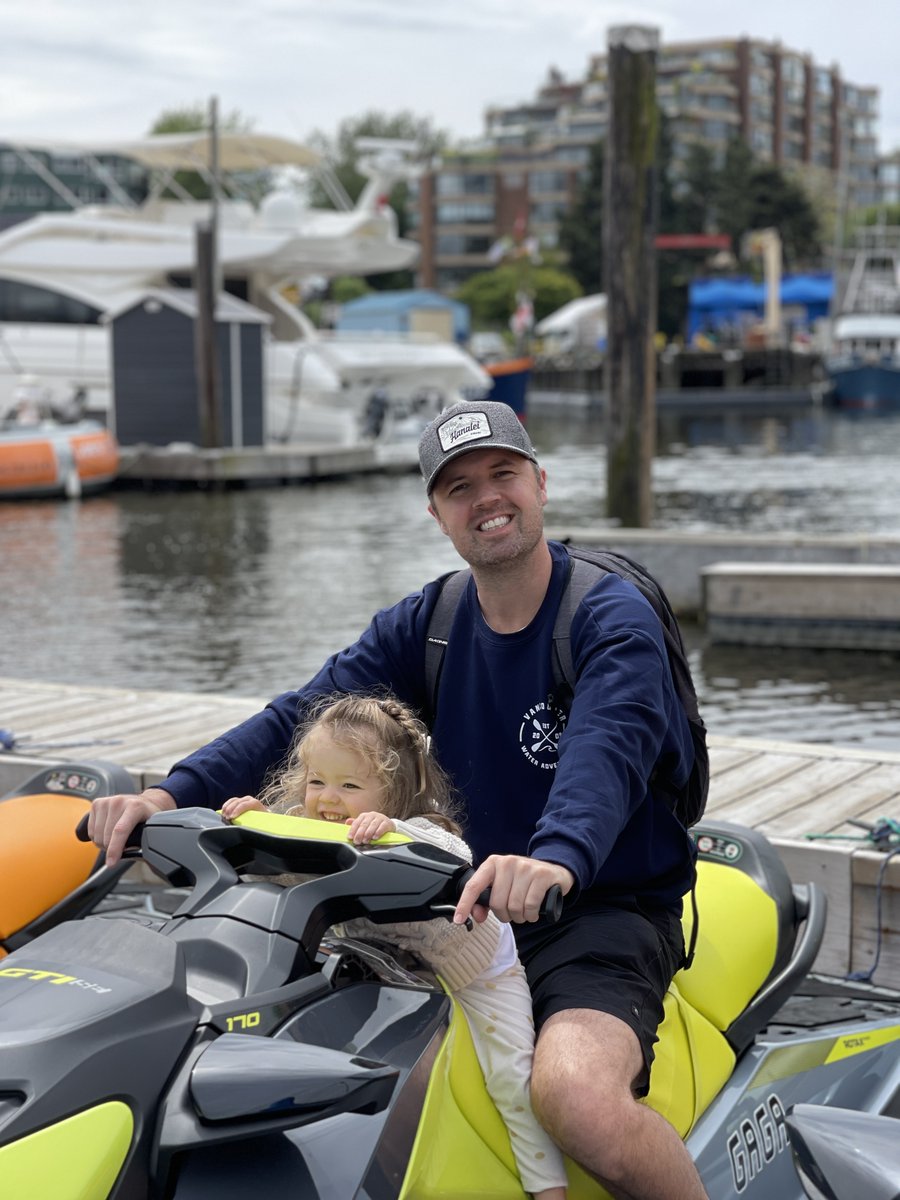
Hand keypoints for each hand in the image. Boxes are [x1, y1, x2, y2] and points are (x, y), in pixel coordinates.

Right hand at [86, 788, 176, 865]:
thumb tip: (130, 857)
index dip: (114, 849)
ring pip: (96, 835)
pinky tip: (107, 833)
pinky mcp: (97, 803)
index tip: (111, 864)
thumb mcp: (151, 830)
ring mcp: (107, 801)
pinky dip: (97, 837)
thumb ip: (142, 844)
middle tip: (122, 847)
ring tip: (115, 839)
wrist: (144, 803)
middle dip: (111, 849)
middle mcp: (119, 801)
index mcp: (135, 807)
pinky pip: (91, 830)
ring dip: (104, 843)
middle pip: (106, 837)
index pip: (120, 830)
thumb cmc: (147, 818)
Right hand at [221, 795, 264, 820]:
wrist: (264, 816)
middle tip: (226, 818)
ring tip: (223, 816)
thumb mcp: (260, 821)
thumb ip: (254, 823)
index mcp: (255, 803)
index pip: (245, 804)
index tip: (232, 817)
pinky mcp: (239, 801)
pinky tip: (223, 812)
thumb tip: (249, 829)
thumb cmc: (262, 820)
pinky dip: (226, 806)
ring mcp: (243, 799)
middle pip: (237, 802)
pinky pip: (231, 801)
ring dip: (227, 807)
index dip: (237, 810)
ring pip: (233, 800)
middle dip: (230, 809)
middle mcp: (249, 799)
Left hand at [346, 812, 395, 843]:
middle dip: (359, 834)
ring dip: (368, 833)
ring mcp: (380, 818)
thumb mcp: (364, 825)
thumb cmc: (374, 826)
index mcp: (364, 816)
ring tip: (365, 840)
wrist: (388, 825)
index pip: (357, 822)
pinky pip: (382, 827)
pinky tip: (375, 837)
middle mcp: (371, 815)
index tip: (350, 837)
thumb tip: (347, 822)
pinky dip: (378, 832)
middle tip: (357, 841)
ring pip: (373, 825)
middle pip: (364, 824)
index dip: (352, 830)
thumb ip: (356, 824)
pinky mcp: (387, 822)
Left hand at [454, 856, 574, 925]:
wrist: (553, 870)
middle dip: (504, 915)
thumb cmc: (522, 882)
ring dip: (519, 917)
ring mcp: (525, 867)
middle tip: (512, 913)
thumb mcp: (502, 886)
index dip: (465, 904)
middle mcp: (507, 862)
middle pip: (497, 903)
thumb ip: (486, 901)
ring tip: (524, 911)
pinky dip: (531, 915)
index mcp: (492, 864)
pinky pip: (530, 905)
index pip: (474, 885)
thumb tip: (477, 916)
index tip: (458, 919)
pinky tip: (534, 912)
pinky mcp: (541, 875)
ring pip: (514, 906)